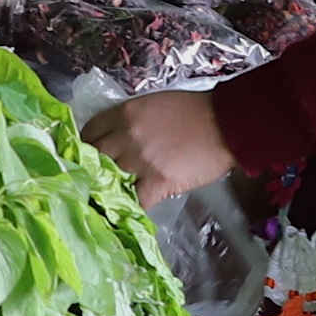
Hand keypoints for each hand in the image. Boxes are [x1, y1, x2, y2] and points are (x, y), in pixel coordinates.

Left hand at [82, 87, 234, 203]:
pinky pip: (135, 201)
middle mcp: (126, 136)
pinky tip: (132, 210)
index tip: (89, 156)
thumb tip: (119, 139)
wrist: (228, 122)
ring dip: (111, 190)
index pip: (89, 132)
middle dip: (93, 170)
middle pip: (94, 158)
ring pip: (110, 181)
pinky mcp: (158, 182)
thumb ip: (132, 120)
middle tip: (96, 180)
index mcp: (124, 113)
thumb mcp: (155, 104)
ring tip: (112, 198)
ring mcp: (140, 160)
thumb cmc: (197, 110)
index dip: (87, 146)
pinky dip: (133, 206)